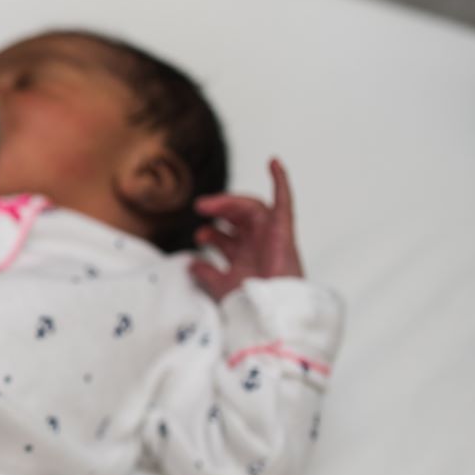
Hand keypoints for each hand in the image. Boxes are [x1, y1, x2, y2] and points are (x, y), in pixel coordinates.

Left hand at [189, 158, 304, 301]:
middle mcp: (257, 244)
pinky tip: (273, 163)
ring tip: (208, 204)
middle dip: (217, 211)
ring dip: (230, 201)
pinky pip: (284, 201)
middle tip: (200, 208)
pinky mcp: (283, 230)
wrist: (270, 312)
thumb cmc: (250, 302)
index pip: (226, 236)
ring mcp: (270, 235)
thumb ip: (206, 273)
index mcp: (244, 257)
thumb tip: (190, 264)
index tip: (199, 233)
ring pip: (250, 208)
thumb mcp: (221, 285)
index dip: (211, 231)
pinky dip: (280, 182)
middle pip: (236, 218)